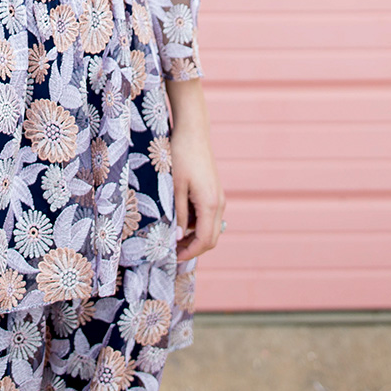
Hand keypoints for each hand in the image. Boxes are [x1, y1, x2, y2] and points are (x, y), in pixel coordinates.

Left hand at [166, 79, 225, 262]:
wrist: (193, 132)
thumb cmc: (181, 156)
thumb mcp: (174, 186)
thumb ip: (177, 214)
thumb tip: (176, 238)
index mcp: (210, 204)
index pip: (204, 240)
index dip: (189, 252)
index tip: (172, 257)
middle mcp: (219, 203)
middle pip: (211, 238)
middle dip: (193, 249)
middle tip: (172, 252)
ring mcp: (219, 197)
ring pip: (211, 228)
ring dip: (195, 237)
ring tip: (173, 237)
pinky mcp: (215, 192)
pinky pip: (209, 217)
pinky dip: (197, 225)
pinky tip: (180, 220)